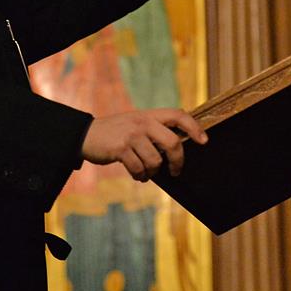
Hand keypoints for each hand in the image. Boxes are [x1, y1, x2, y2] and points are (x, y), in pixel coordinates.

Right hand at [81, 108, 208, 180]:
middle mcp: (142, 122)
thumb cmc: (116, 132)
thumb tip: (178, 145)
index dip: (194, 127)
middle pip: (173, 142)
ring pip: (155, 161)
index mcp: (149, 115)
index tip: (204, 141)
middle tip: (175, 171)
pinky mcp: (120, 149)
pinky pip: (139, 169)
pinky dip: (139, 176)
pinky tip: (136, 174)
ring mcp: (131, 135)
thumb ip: (154, 128)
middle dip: (177, 161)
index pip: (178, 115)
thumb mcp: (136, 122)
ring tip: (145, 172)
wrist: (86, 135)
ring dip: (152, 172)